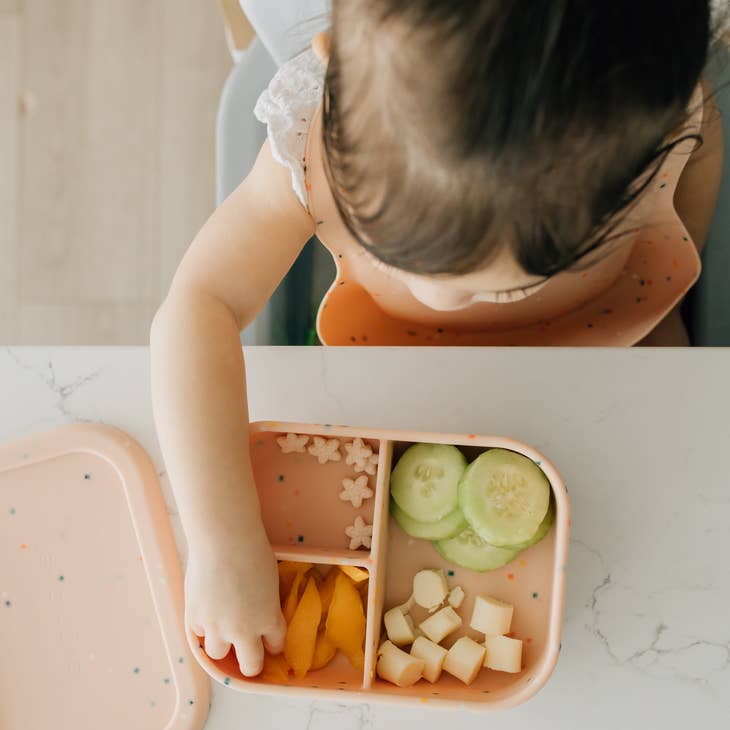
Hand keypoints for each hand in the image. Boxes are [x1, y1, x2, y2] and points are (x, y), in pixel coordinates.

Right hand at [185, 536, 285, 675]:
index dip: (273, 643)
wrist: (224, 539)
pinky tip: (206, 610)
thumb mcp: (269, 581)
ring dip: (222, 643)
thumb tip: (257, 611)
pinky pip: (198, 634)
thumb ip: (264, 603)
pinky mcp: (195, 618)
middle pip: (250, 665)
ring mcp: (217, 627)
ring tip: (221, 627)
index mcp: (269, 619)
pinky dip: (202, 626)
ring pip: (218, 654)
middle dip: (251, 663)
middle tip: (248, 653)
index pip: (276, 645)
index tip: (270, 640)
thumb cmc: (253, 551)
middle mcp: (244, 630)